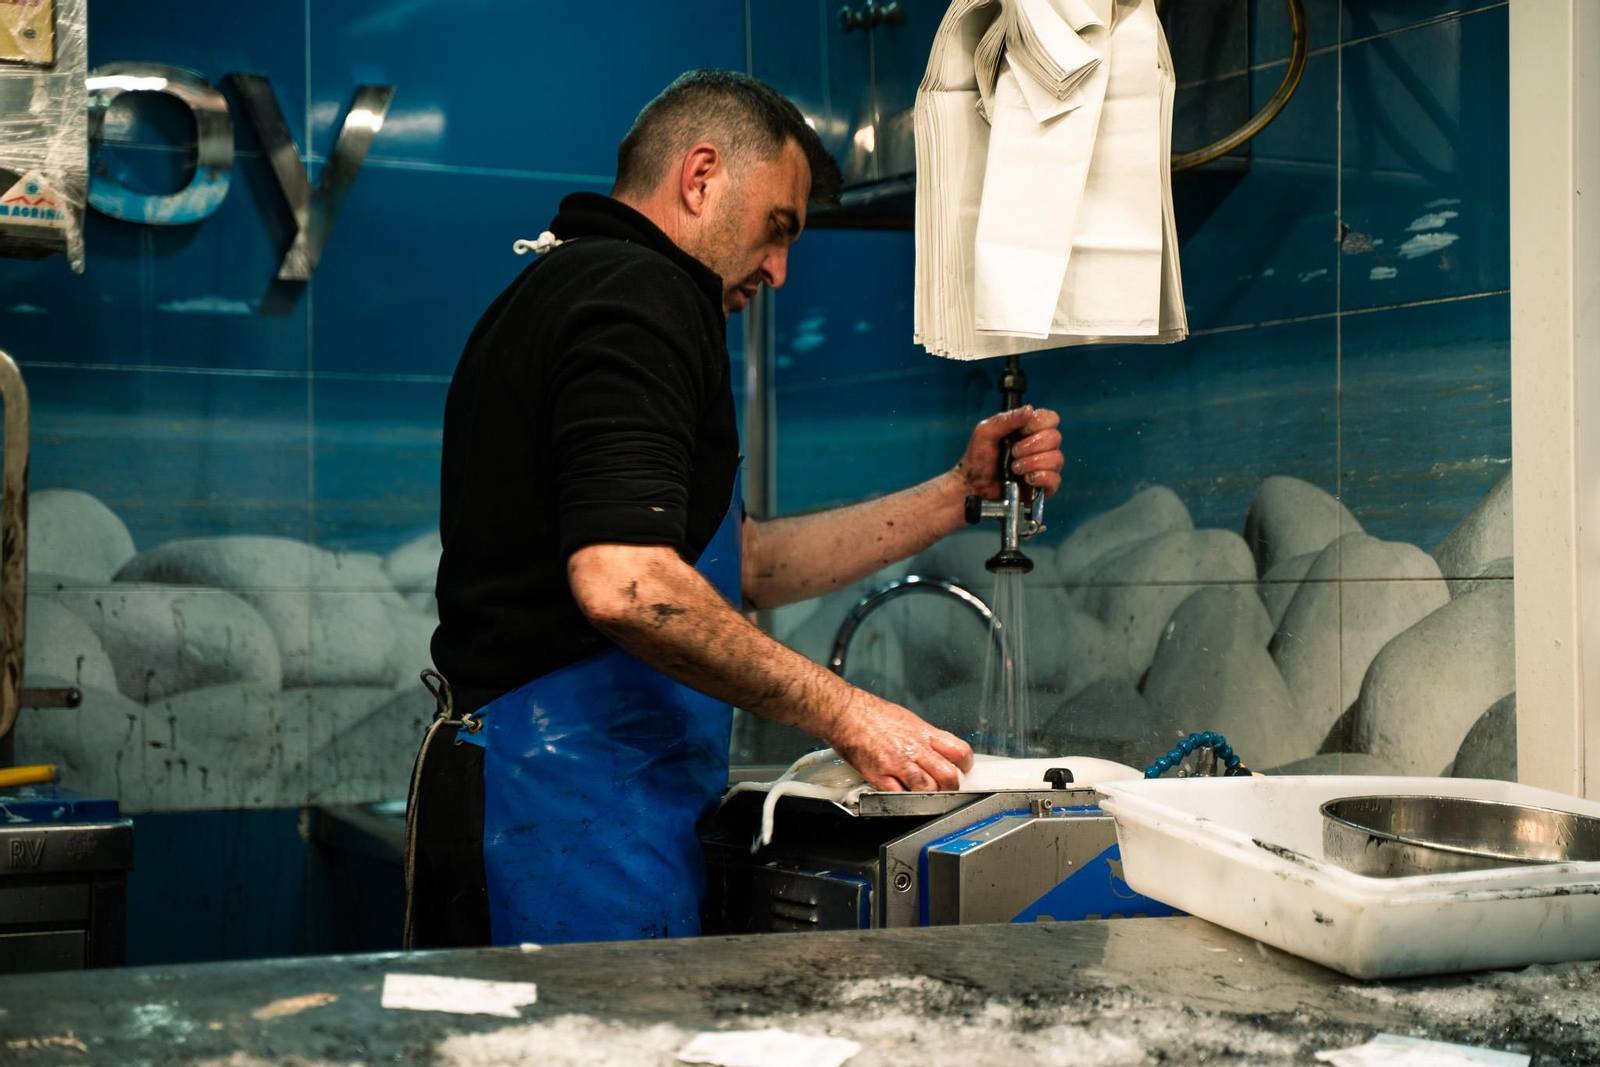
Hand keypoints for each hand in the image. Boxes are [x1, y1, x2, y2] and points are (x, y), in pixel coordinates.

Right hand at [826, 690, 973, 791]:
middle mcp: (914, 748)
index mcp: (922, 732)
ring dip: (931, 796)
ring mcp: (897, 764)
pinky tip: (902, 796)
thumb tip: (934, 748)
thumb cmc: (869, 712)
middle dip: (952, 786)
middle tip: (947, 788)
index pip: (959, 751)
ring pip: (928, 789)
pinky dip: (903, 800)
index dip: (966, 764)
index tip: (964, 769)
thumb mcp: (906, 718)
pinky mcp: (879, 776)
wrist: (843, 712)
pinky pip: (898, 796)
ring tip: (926, 796)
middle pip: (948, 775)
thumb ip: (922, 736)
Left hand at [955, 405, 1064, 500]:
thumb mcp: (985, 433)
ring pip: (1057, 458)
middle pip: (1055, 437)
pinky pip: (1055, 479)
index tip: (1022, 430)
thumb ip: (1005, 419)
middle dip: (1032, 445)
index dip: (1039, 423)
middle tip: (1013, 453)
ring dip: (1033, 463)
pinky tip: (1026, 479)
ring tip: (1015, 469)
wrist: (973, 487)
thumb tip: (1029, 409)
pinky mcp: (1044, 486)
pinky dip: (1040, 477)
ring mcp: (1044, 467)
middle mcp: (1040, 447)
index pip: (1050, 418)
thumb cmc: (978, 459)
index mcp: (1029, 430)